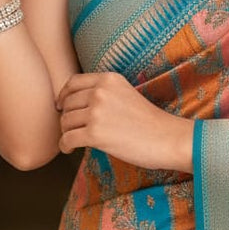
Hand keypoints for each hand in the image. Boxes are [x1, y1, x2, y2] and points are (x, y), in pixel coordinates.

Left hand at [57, 72, 193, 171]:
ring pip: (65, 122)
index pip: (72, 83)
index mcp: (108, 79)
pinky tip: (70, 150)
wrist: (167, 138)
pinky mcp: (95, 134)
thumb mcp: (125, 93)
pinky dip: (65, 146)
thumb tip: (71, 103)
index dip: (63, 95)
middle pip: (67, 104)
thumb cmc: (149, 121)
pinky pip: (67, 139)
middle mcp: (100, 92)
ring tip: (74, 140)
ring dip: (66, 132)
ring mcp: (97, 112)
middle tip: (72, 129)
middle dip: (67, 117)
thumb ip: (102, 92)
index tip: (60, 106)